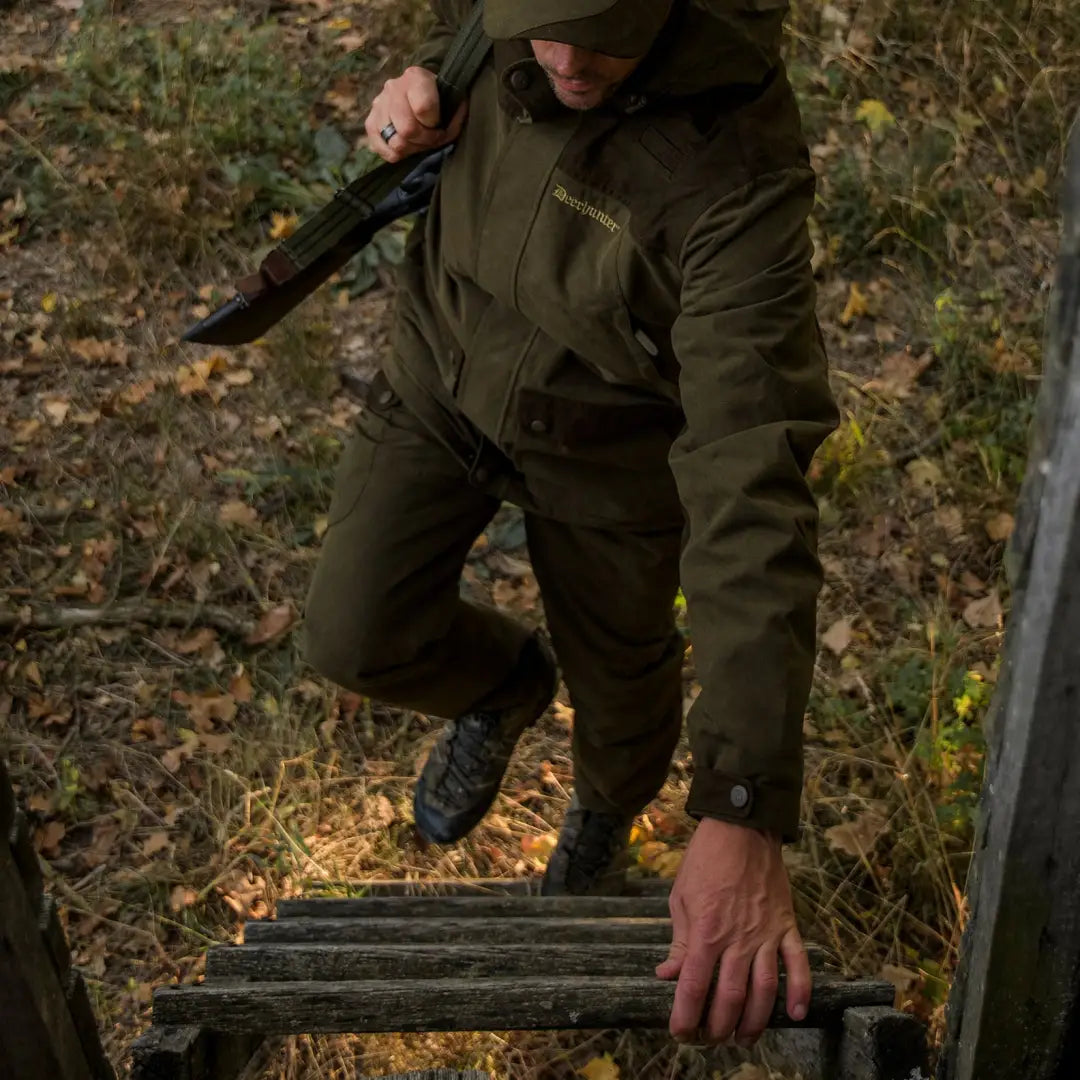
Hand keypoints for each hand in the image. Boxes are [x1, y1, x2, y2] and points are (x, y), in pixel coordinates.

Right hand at [364, 65, 467, 163]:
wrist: (421, 94)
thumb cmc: (440, 100)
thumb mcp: (453, 102)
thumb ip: (454, 116)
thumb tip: (446, 131)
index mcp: (416, 77)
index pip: (423, 108)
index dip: (435, 124)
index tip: (440, 125)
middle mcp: (393, 88)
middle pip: (407, 129)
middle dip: (424, 141)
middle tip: (431, 139)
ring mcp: (378, 105)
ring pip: (396, 142)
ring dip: (412, 149)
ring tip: (419, 142)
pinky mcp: (370, 123)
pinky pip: (382, 149)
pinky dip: (397, 154)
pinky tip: (406, 147)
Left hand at [656, 817, 809, 1045]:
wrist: (742, 827)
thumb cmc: (706, 859)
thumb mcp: (681, 897)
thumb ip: (680, 941)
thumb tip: (668, 974)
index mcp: (706, 930)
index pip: (694, 986)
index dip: (685, 1016)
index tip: (680, 1033)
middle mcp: (737, 938)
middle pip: (729, 996)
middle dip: (718, 1026)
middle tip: (711, 1040)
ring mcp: (765, 933)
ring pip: (764, 990)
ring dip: (754, 1021)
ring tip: (743, 1039)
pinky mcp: (786, 925)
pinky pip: (797, 963)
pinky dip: (800, 990)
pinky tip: (795, 1014)